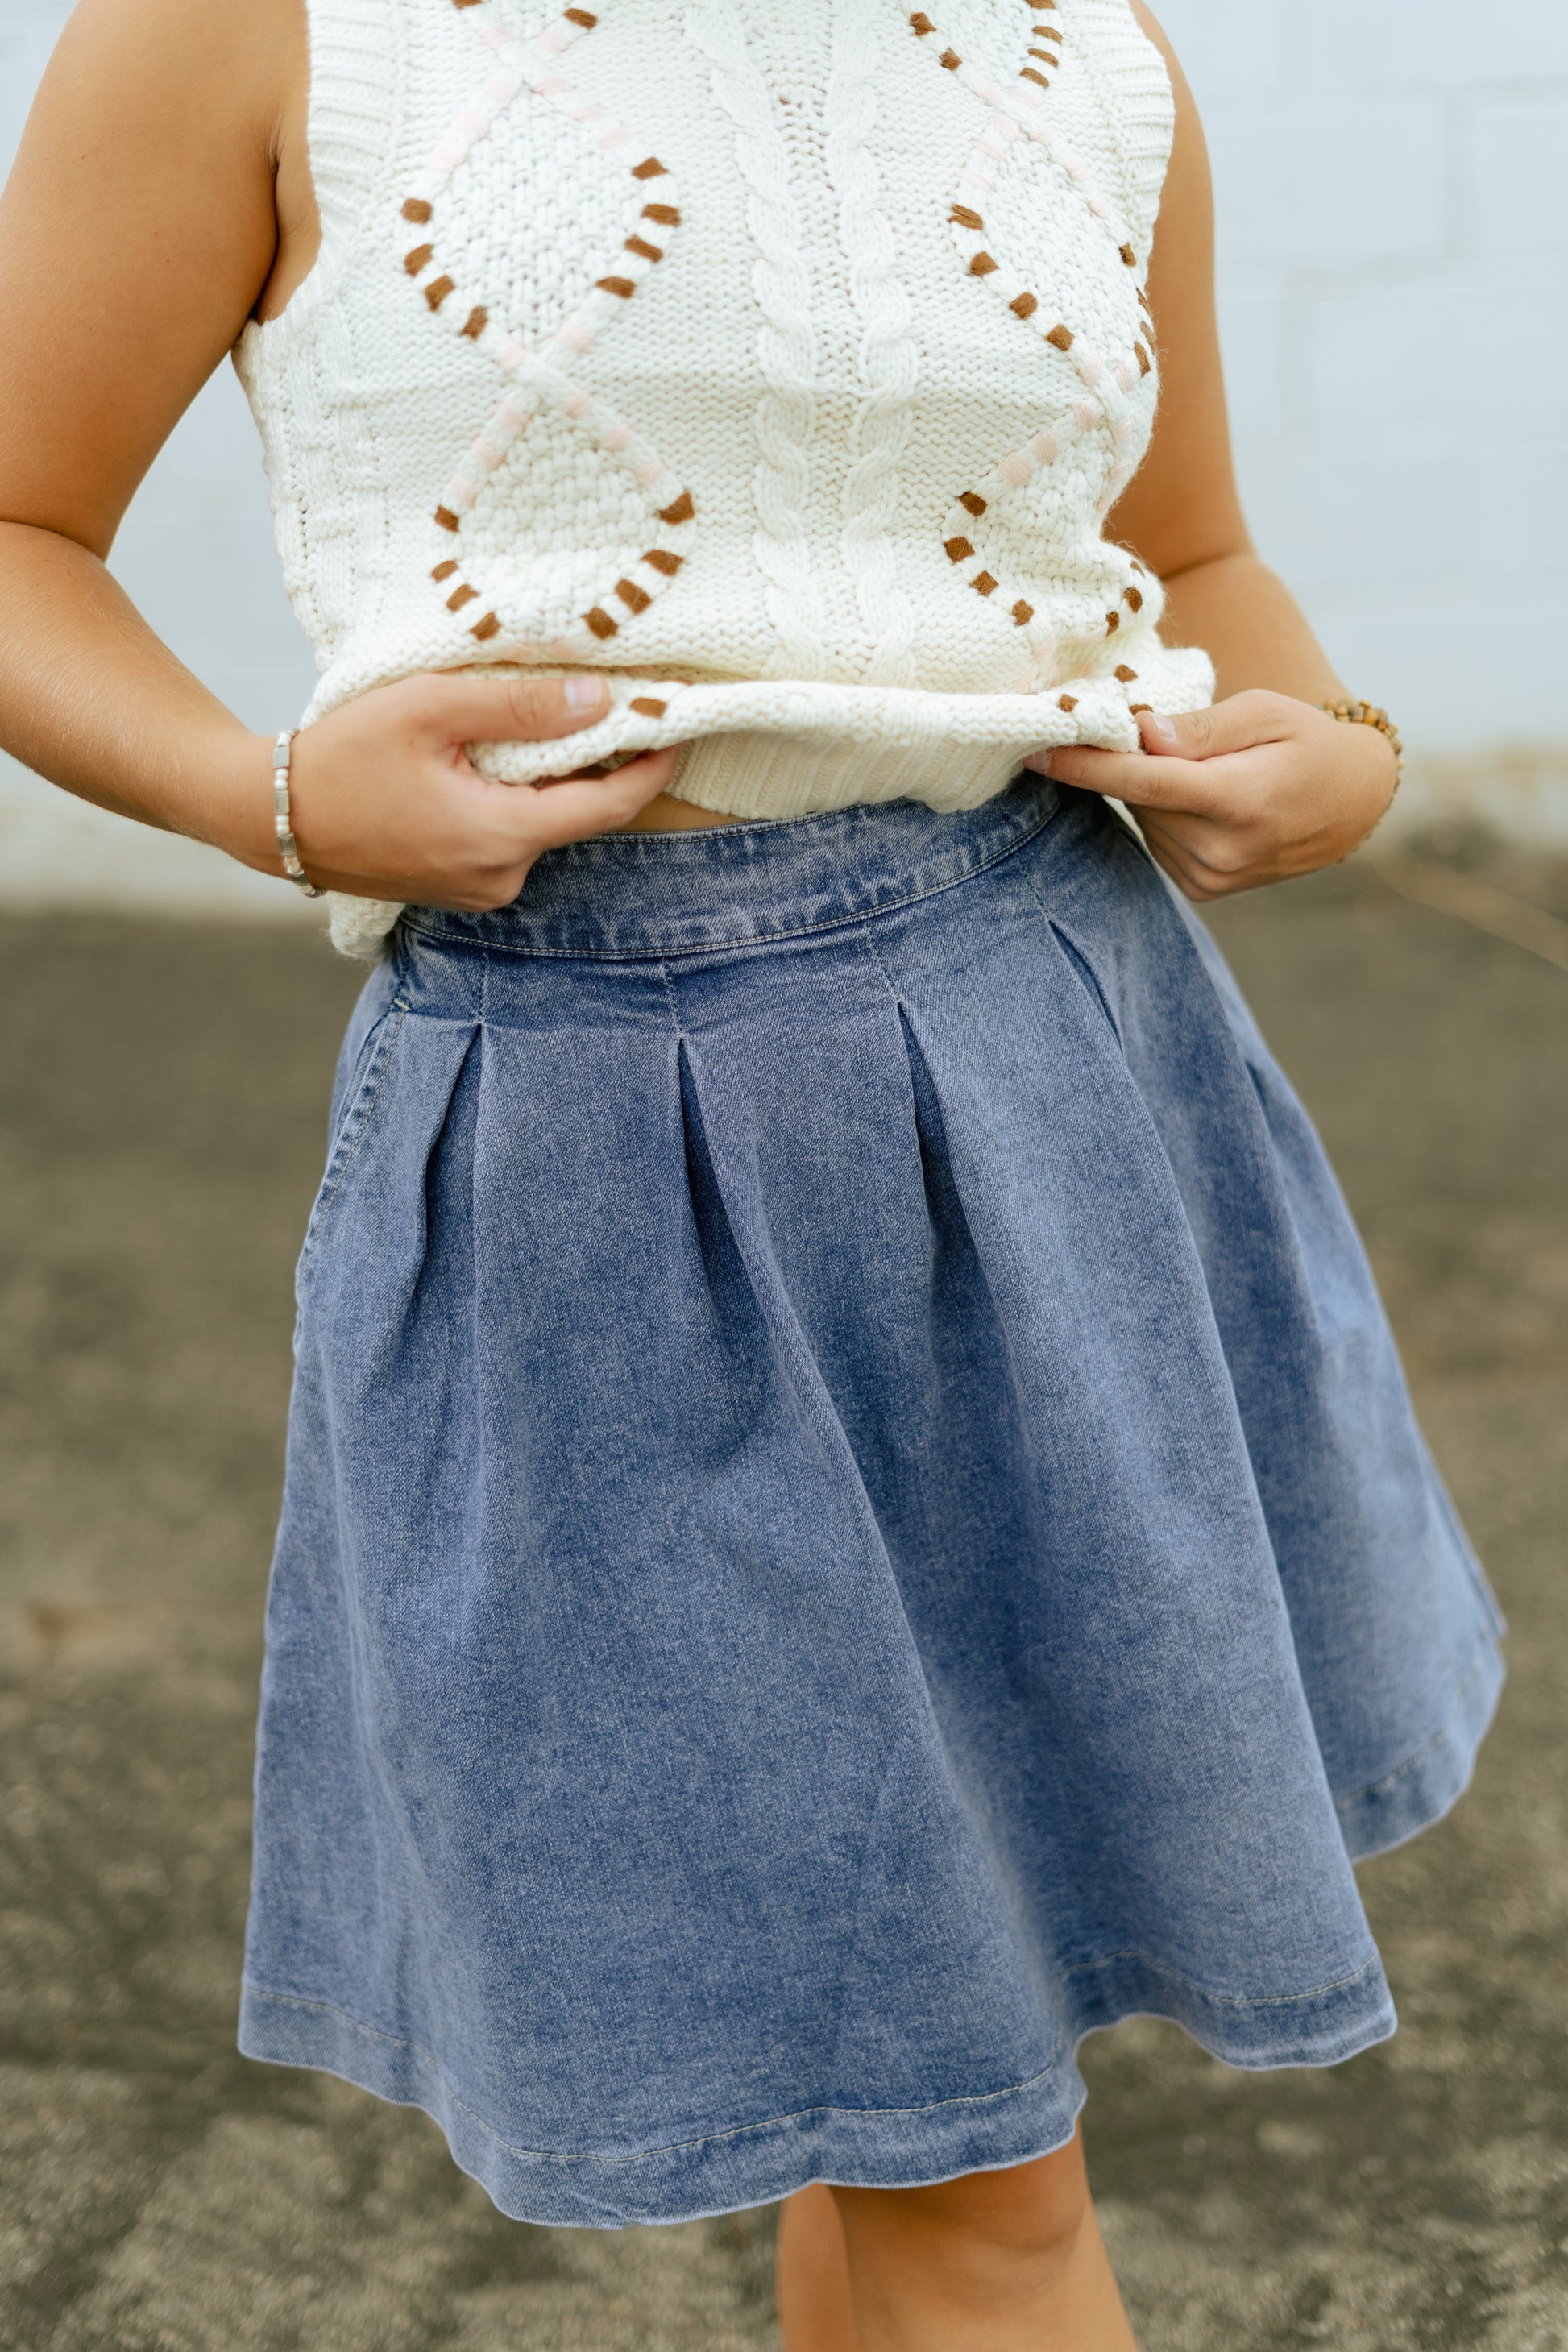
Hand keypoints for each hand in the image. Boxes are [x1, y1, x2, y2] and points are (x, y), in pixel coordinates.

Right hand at [224, 671, 678, 906]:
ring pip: (540, 825)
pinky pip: (507, 838)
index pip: (608, 806)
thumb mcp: (431, 710)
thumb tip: (601, 701)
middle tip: (613, 702)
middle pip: (576, 815)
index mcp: (501, 836)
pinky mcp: (457, 887)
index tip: (677, 723)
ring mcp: (478, 889)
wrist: (269, 816)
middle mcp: (500, 877)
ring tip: (541, 723)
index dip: (651, 766)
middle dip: (598, 763)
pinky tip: (492, 763)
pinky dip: (514, 800)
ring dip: (548, 780)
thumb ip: (521, 708)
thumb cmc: (342, 756)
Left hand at [1025, 690, 1398, 900]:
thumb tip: (1144, 733)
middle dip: (1137, 761)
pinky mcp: (1204, 889)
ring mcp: (1212, 877)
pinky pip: (1159, 839)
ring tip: (1209, 771)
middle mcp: (1222, 850)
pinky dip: (1166, 814)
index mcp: (1240, 800)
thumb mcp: (1266, 711)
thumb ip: (1202, 726)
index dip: (1086, 766)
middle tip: (1168, 733)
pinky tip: (1206, 801)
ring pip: (1146, 819)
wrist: (1352, 803)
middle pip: (1141, 798)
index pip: (1145, 783)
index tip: (1035, 751)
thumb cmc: (1307, 742)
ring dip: (1156, 789)